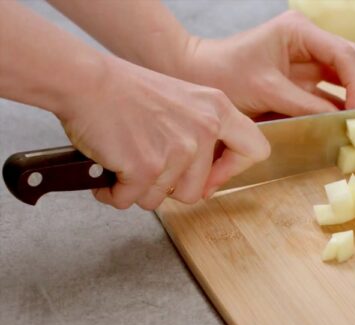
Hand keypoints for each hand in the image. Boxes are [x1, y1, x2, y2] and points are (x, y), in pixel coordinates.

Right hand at [59, 57, 269, 209]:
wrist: (85, 81)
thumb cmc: (127, 92)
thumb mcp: (184, 100)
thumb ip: (204, 133)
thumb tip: (211, 181)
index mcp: (218, 111)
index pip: (257, 150)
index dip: (232, 170)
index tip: (212, 176)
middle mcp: (203, 130)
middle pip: (197, 191)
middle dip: (167, 188)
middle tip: (147, 165)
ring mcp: (177, 150)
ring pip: (161, 199)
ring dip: (138, 189)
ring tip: (127, 160)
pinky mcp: (147, 168)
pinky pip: (132, 200)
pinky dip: (114, 192)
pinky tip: (110, 168)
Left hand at [179, 10, 354, 116]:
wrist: (197, 77)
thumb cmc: (224, 75)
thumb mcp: (266, 91)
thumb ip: (305, 104)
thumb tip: (340, 120)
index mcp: (300, 31)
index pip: (344, 54)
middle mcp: (310, 41)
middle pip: (354, 62)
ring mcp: (310, 60)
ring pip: (350, 76)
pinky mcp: (306, 81)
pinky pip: (336, 91)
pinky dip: (348, 106)